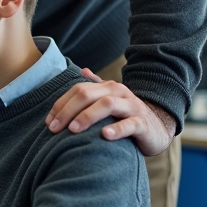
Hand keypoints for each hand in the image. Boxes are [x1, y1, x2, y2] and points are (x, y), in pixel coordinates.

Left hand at [44, 67, 174, 155]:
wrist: (158, 128)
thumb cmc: (126, 115)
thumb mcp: (110, 100)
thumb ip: (95, 87)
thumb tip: (82, 70)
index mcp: (106, 87)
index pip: (77, 90)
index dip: (60, 105)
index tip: (48, 122)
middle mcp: (118, 93)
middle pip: (88, 95)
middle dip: (68, 110)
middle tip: (54, 128)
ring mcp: (131, 107)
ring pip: (108, 105)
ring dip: (88, 116)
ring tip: (73, 130)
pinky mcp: (143, 124)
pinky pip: (130, 124)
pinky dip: (117, 129)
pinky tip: (104, 135)